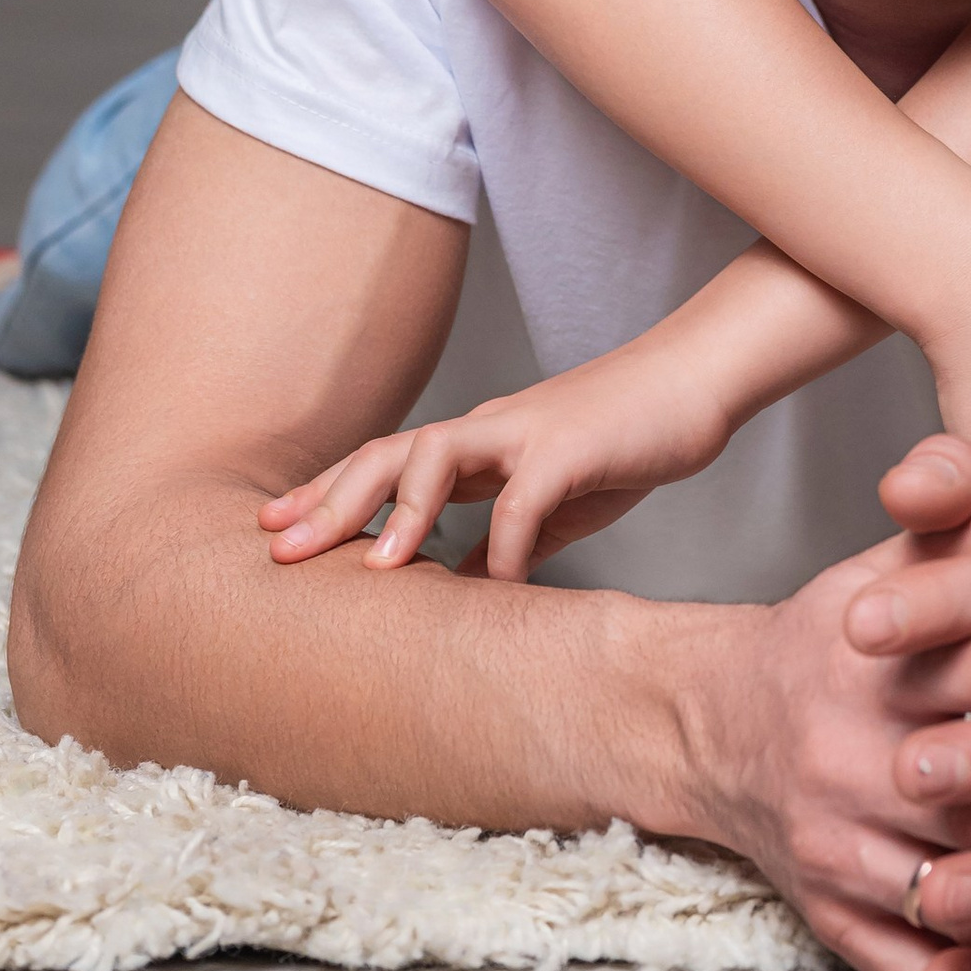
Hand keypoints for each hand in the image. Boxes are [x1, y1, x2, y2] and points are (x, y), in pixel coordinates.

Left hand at [257, 326, 736, 581]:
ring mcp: (526, 433)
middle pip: (389, 453)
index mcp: (479, 444)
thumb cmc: (628, 438)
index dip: (327, 494)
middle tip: (277, 549)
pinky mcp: (571, 448)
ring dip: (402, 511)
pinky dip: (506, 548)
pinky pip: (524, 500)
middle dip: (331, 501)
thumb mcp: (556, 502)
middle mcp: (488, 429)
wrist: (696, 379)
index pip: (385, 463)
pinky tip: (500, 588)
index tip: (274, 528)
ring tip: (375, 567)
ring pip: (438, 454)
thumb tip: (463, 592)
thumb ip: (507, 541)